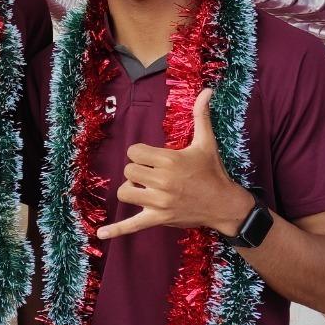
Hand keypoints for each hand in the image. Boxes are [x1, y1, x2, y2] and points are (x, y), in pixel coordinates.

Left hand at [97, 88, 253, 239]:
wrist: (224, 204)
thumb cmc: (213, 171)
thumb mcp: (207, 142)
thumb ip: (201, 116)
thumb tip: (206, 90)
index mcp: (170, 160)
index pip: (134, 152)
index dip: (140, 153)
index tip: (152, 157)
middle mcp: (162, 181)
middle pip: (128, 171)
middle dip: (137, 171)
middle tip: (151, 173)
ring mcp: (159, 202)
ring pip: (125, 192)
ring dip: (131, 190)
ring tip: (144, 189)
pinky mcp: (158, 218)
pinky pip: (132, 225)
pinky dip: (116, 230)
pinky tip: (100, 234)